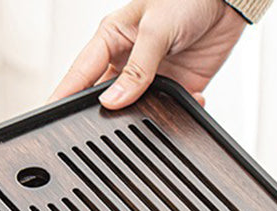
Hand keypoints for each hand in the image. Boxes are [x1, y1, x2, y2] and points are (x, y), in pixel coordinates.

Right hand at [48, 0, 244, 109]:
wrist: (228, 0)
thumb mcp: (155, 30)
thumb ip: (137, 69)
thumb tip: (112, 102)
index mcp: (111, 39)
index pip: (79, 74)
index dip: (63, 96)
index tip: (49, 117)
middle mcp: (127, 60)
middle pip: (103, 97)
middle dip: (101, 114)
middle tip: (97, 130)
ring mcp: (150, 77)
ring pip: (133, 109)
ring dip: (141, 116)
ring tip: (145, 118)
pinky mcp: (175, 87)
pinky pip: (168, 110)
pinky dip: (175, 114)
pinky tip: (185, 104)